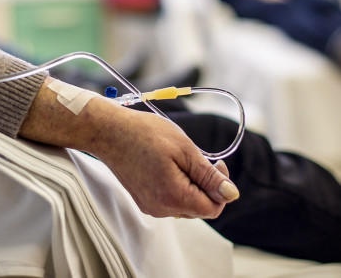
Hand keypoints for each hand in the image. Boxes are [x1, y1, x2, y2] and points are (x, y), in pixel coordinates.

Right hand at [90, 105, 239, 218]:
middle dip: (206, 186)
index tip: (216, 164)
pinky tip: (168, 165)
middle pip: (200, 208)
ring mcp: (151, 206)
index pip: (214, 208)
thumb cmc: (145, 134)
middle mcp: (161, 209)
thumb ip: (209, 176)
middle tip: (197, 158)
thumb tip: (232, 195)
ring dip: (191, 185)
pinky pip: (171, 200)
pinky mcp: (144, 200)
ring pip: (186, 204)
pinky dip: (177, 185)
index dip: (221, 188)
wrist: (109, 132)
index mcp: (174, 198)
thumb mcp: (185, 150)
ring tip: (179, 159)